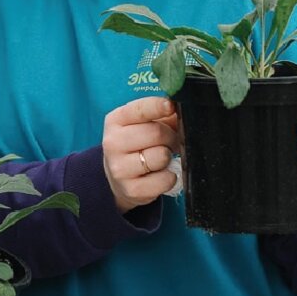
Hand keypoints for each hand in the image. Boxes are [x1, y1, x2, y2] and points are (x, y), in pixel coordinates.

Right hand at [102, 97, 180, 213]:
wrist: (117, 175)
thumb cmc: (136, 144)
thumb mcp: (142, 124)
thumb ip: (163, 115)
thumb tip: (183, 113)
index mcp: (115, 121)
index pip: (140, 109)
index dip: (158, 106)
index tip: (171, 106)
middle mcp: (112, 143)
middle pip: (156, 133)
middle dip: (171, 137)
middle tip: (170, 141)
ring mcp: (119, 168)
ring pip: (161, 156)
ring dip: (168, 157)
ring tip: (161, 158)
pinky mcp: (131, 189)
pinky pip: (165, 180)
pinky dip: (169, 177)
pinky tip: (160, 174)